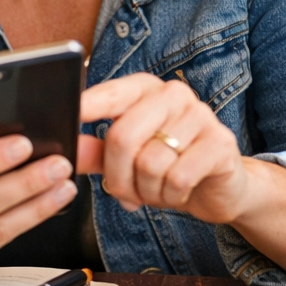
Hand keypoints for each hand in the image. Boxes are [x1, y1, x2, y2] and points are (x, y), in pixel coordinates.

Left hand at [77, 74, 251, 221]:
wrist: (220, 187)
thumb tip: (64, 149)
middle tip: (122, 193)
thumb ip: (96, 152)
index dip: (88, 105)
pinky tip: (175, 193)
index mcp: (146, 89)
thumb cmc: (168, 167)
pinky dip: (170, 196)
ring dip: (146, 191)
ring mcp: (200, 115)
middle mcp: (173, 94)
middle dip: (117, 177)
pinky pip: (178, 177)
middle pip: (124, 136)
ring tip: (155, 192)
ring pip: (150, 163)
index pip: (111, 94)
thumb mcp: (128, 159)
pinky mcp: (220, 143)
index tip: (68, 115)